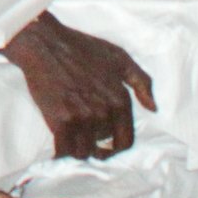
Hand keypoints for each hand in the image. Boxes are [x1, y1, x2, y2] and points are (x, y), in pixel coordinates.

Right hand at [2, 12, 155, 161]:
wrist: (43, 42)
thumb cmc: (80, 47)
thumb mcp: (119, 57)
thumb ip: (142, 82)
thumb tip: (153, 108)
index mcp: (120, 100)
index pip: (125, 141)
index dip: (114, 148)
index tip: (104, 147)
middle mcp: (105, 111)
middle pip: (102, 148)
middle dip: (91, 144)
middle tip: (79, 136)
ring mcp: (83, 117)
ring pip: (83, 152)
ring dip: (75, 150)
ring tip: (68, 141)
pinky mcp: (61, 120)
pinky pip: (64, 151)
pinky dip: (60, 155)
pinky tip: (57, 151)